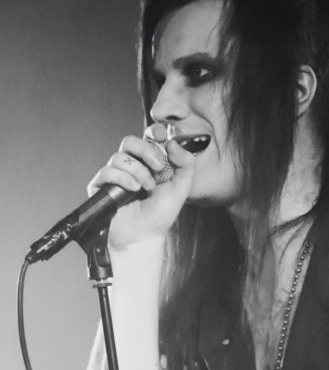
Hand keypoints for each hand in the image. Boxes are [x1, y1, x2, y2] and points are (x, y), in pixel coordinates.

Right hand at [88, 129, 194, 247]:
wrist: (145, 236)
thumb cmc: (161, 214)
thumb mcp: (181, 188)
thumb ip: (186, 164)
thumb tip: (173, 143)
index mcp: (149, 163)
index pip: (147, 137)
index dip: (153, 133)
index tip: (162, 138)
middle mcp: (131, 166)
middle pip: (129, 142)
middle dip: (145, 151)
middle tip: (159, 167)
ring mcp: (115, 176)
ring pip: (119, 157)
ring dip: (137, 171)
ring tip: (147, 188)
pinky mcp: (101, 187)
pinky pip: (106, 171)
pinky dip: (122, 178)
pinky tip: (134, 189)